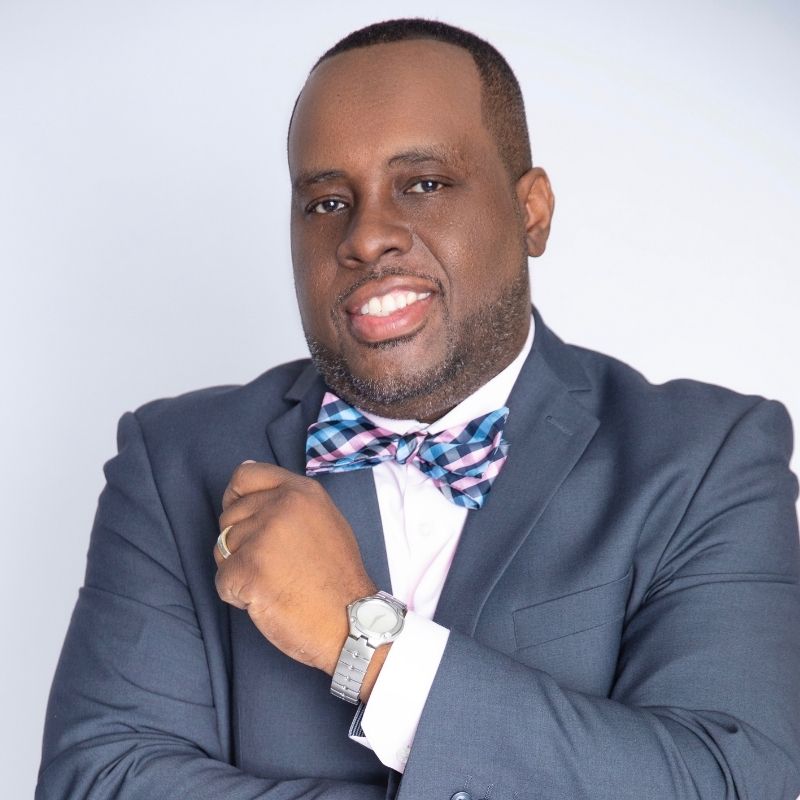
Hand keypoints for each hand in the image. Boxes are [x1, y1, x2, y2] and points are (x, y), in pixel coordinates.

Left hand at [214, 461, 376, 674]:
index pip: (245, 475)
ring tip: (275, 582)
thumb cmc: (337, 577)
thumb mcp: (323, 519)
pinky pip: (222, 580)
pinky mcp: (248, 569)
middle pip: (229, 516)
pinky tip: (267, 599)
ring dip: (240, 570)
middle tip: (275, 566)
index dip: (236, 498)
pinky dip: (238, 595)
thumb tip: (245, 468)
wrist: (352, 621)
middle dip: (241, 544)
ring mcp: (264, 536)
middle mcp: (281, 506)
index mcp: (301, 491)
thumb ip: (288, 498)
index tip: (244, 518)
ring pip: (222, 549)